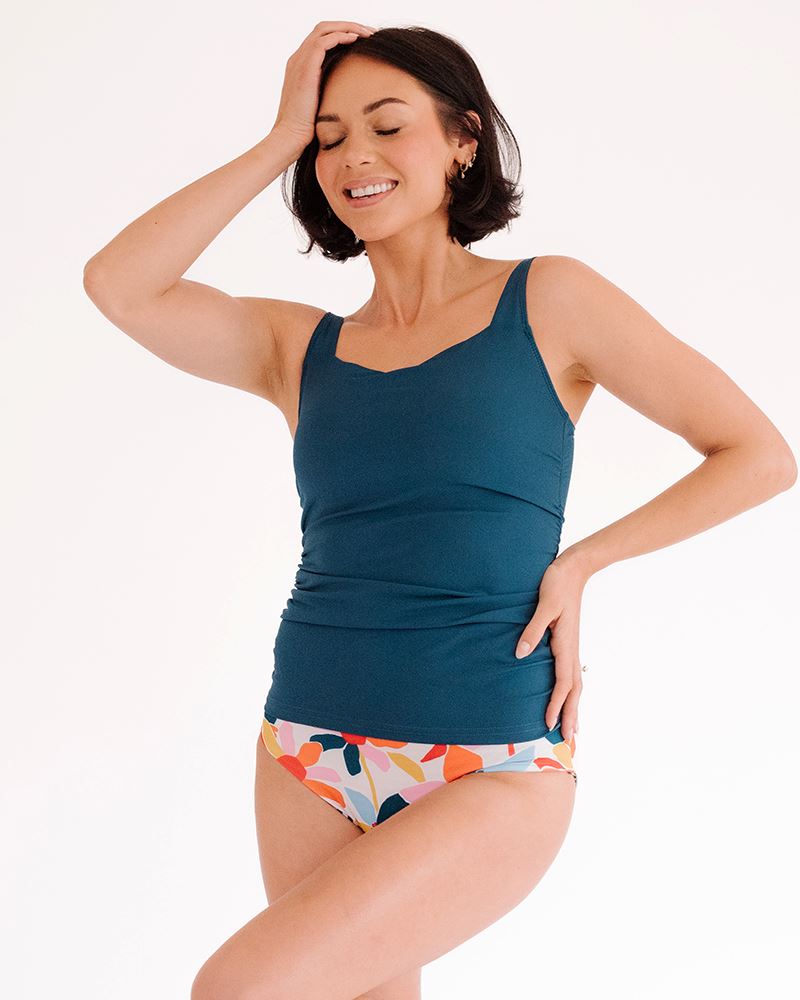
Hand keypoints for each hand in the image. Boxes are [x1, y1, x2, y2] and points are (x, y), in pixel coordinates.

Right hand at [270, 21, 378, 154]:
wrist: (291, 137)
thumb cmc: (307, 129)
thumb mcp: (322, 104)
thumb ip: (330, 92)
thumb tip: (351, 94)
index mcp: (301, 66)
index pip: (322, 39)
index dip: (343, 34)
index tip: (364, 41)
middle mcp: (298, 59)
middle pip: (324, 29)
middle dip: (348, 26)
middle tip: (369, 32)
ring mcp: (299, 61)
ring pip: (325, 29)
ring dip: (348, 27)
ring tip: (367, 33)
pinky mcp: (305, 67)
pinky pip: (323, 41)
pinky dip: (341, 36)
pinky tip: (356, 40)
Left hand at [515, 552, 589, 740]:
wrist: (573, 569)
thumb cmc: (557, 584)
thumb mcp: (544, 605)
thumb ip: (533, 630)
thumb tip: (521, 654)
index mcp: (565, 644)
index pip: (563, 682)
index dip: (557, 704)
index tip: (550, 723)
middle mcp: (570, 649)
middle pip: (573, 689)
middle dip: (571, 714)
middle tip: (569, 741)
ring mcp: (570, 646)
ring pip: (575, 683)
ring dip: (573, 706)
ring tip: (572, 728)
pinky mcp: (567, 641)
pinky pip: (570, 673)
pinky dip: (570, 690)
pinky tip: (567, 696)